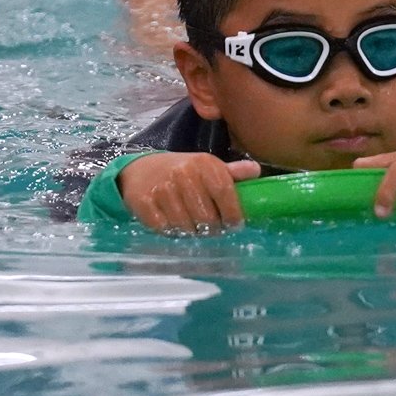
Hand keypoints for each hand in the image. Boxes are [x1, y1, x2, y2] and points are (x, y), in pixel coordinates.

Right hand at [117, 152, 261, 234]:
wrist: (139, 170)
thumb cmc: (180, 172)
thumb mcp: (206, 167)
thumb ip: (232, 173)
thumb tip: (256, 170)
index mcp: (204, 164)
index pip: (225, 194)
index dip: (233, 215)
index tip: (234, 224)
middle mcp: (183, 173)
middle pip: (207, 217)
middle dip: (212, 228)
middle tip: (210, 227)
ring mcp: (162, 188)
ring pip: (186, 226)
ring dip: (191, 231)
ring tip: (191, 224)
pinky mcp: (143, 202)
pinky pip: (165, 229)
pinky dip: (170, 231)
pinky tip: (172, 222)